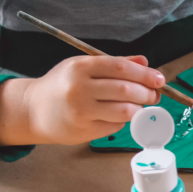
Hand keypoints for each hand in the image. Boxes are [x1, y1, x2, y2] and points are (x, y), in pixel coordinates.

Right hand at [0, 55, 163, 146]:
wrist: (32, 110)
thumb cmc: (62, 85)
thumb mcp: (83, 67)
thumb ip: (115, 64)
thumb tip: (144, 61)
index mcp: (80, 67)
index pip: (121, 68)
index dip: (145, 74)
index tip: (160, 79)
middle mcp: (80, 88)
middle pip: (126, 90)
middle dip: (148, 93)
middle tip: (155, 94)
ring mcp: (82, 111)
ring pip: (125, 110)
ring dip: (140, 108)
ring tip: (141, 105)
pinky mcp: (85, 130)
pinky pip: (117, 125)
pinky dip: (125, 120)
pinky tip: (121, 115)